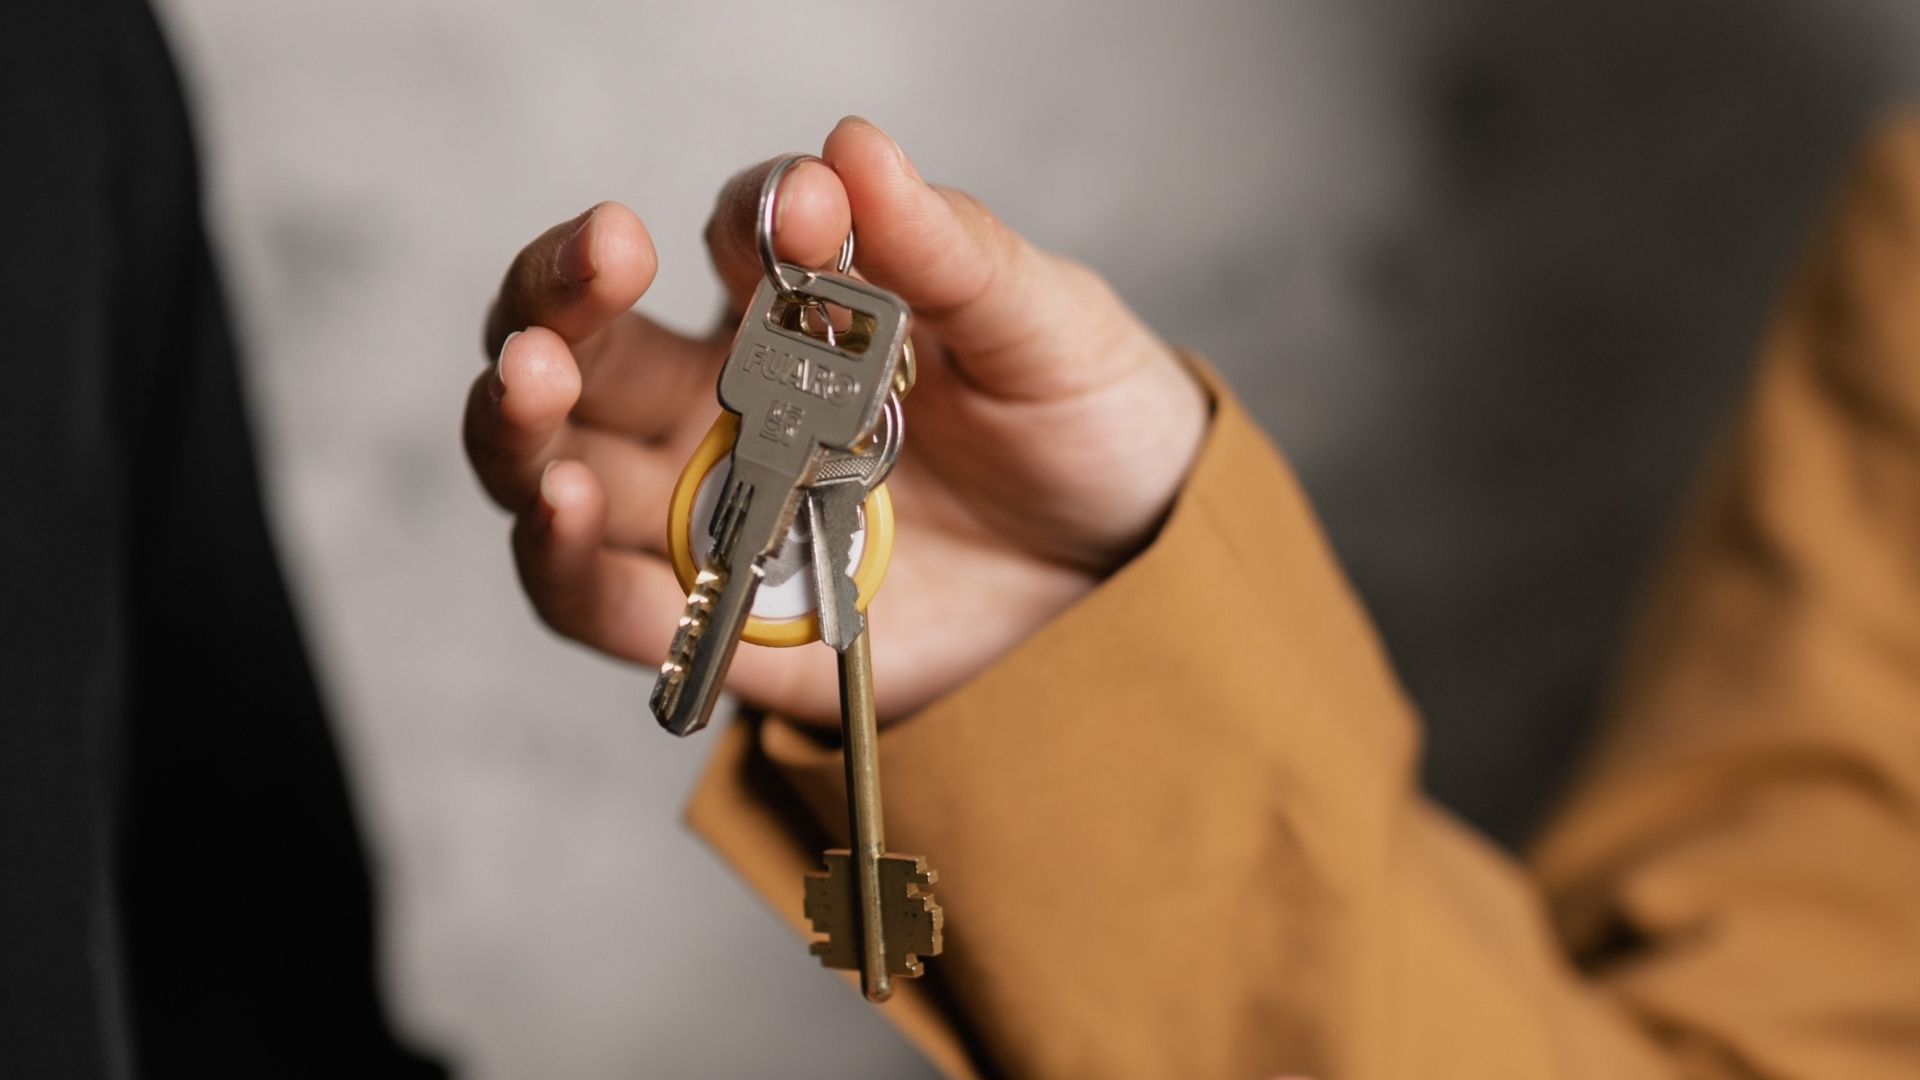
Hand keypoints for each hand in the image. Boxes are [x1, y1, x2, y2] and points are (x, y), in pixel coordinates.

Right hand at [465, 117, 1206, 724]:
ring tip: (529, 382)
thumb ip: (949, 253)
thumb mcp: (1045, 329)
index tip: (807, 208)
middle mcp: (735, 405)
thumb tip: (854, 147)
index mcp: (809, 314)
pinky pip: (610, 601)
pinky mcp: (730, 623)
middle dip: (559, 297)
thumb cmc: (1088, 430)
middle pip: (593, 346)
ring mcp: (720, 514)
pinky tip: (557, 509)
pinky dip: (563, 563)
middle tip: (591, 262)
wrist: (1137, 582)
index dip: (758, 213)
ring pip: (561, 464)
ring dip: (522, 425)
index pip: (742, 237)